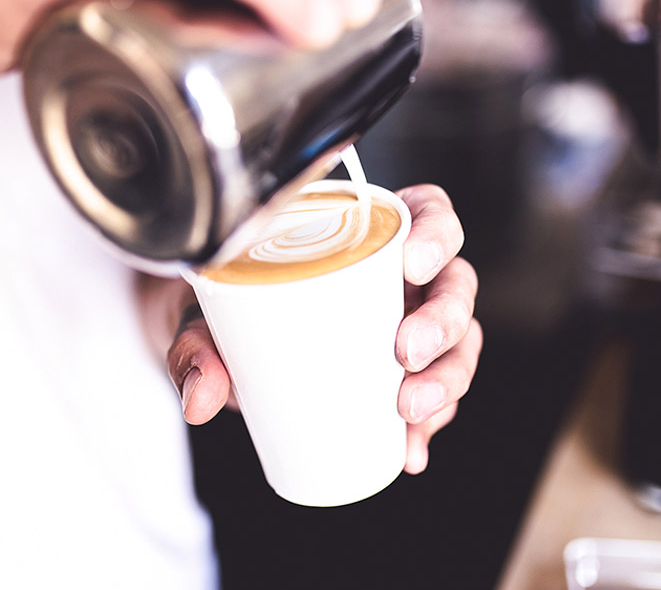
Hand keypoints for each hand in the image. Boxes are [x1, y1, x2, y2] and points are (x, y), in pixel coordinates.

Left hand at [140, 184, 481, 474]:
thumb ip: (199, 346)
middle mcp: (406, 278)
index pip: (429, 212)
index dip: (437, 232)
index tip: (411, 264)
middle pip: (457, 284)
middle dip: (443, 321)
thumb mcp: (214, 315)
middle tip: (404, 352)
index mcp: (374, 235)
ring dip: (446, 377)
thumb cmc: (238, 308)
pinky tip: (411, 449)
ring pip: (461, 342)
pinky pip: (440, 395)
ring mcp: (415, 324)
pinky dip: (430, 424)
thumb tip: (201, 396)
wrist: (231, 349)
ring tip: (409, 409)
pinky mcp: (411, 373)